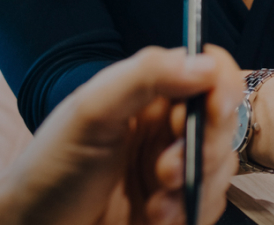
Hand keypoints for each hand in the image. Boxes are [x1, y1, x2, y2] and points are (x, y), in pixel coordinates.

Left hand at [0, 46, 242, 224]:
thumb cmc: (51, 168)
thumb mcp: (91, 112)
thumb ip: (144, 77)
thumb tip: (203, 63)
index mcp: (148, 92)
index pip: (207, 70)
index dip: (221, 85)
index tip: (213, 110)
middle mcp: (165, 126)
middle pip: (222, 121)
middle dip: (202, 146)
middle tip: (165, 169)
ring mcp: (174, 167)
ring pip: (221, 166)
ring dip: (193, 186)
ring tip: (154, 201)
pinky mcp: (177, 206)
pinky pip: (211, 204)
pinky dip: (188, 213)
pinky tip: (155, 217)